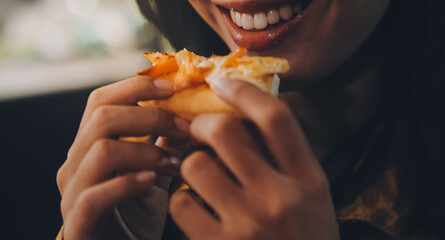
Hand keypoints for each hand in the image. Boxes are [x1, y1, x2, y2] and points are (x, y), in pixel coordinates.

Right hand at [57, 76, 189, 239]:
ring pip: (102, 151)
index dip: (135, 86)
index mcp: (88, 144)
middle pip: (103, 118)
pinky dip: (127, 184)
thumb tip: (187, 114)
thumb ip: (161, 142)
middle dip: (150, 117)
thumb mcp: (150, 168)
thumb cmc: (135, 207)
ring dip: (146, 151)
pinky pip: (95, 196)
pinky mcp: (78, 222)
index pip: (100, 100)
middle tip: (185, 128)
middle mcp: (74, 162)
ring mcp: (73, 191)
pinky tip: (151, 182)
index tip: (172, 87)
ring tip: (175, 162)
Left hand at [169, 78, 338, 239]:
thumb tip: (243, 112)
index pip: (276, 118)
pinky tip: (194, 206)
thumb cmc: (305, 236)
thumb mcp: (311, 194)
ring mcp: (247, 224)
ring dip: (190, 163)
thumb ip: (287, 157)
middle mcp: (279, 198)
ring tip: (198, 173)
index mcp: (309, 179)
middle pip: (225, 132)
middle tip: (198, 129)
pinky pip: (181, 203)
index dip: (245, 92)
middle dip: (203, 124)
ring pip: (195, 165)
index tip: (223, 83)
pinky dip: (182, 199)